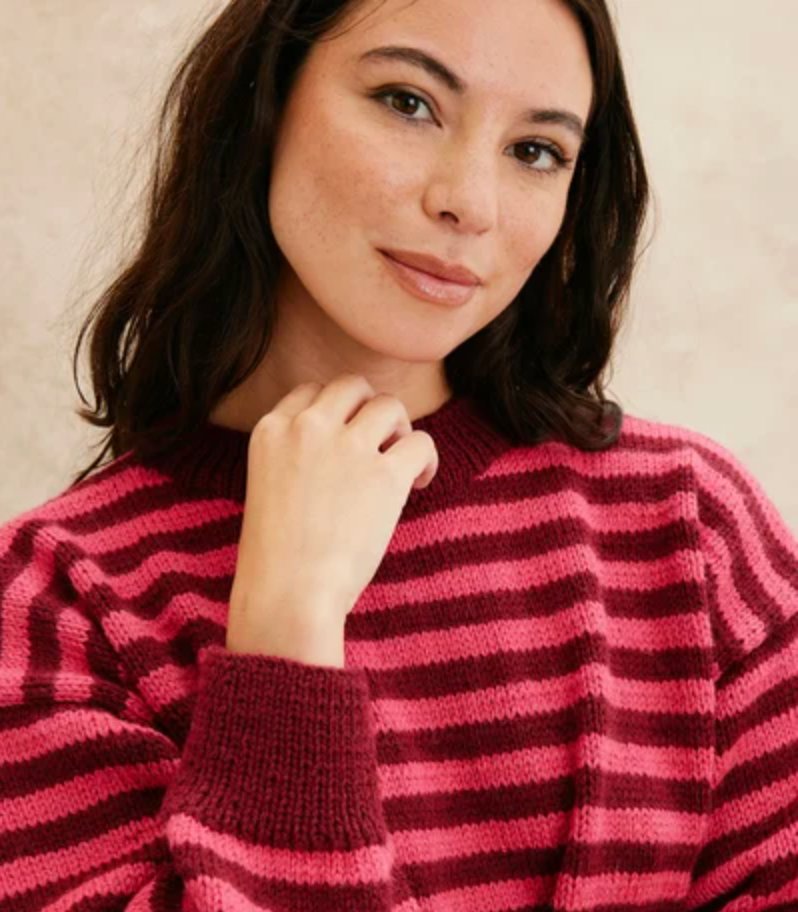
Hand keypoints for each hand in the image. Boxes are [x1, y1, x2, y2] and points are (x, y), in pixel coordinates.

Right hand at [226, 373, 438, 666]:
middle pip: (352, 386)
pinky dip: (426, 459)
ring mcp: (347, 447)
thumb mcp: (267, 487)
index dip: (335, 411)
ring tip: (399, 462)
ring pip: (389, 405)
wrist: (288, 594)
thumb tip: (344, 450)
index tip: (344, 437)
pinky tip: (418, 483)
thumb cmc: (276, 558)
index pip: (311, 392)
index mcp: (271, 430)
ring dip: (400, 428)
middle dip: (369, 407)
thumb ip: (296, 457)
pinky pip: (421, 442)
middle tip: (378, 440)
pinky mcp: (385, 475)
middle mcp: (308, 428)